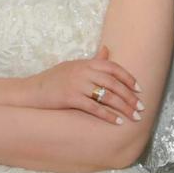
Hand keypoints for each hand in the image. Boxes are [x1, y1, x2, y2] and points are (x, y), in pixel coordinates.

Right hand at [28, 45, 143, 124]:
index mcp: (86, 63)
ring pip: (107, 96)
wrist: (32, 91)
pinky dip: (108, 116)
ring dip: (123, 107)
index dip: (128, 78)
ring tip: (134, 117)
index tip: (139, 90)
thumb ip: (93, 60)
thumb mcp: (74, 65)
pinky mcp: (71, 98)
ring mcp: (77, 84)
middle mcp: (83, 71)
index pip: (113, 68)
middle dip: (130, 96)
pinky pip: (94, 108)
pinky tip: (117, 122)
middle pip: (114, 83)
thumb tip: (107, 50)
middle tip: (141, 107)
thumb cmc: (54, 79)